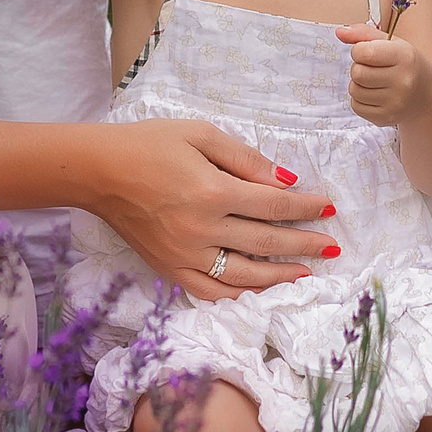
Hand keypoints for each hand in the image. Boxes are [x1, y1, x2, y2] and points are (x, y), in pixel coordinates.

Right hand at [88, 119, 335, 300]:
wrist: (99, 171)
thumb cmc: (150, 144)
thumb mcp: (201, 135)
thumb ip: (246, 159)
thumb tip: (286, 181)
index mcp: (212, 192)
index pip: (273, 206)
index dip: (306, 209)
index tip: (329, 209)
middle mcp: (201, 230)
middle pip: (266, 242)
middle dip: (304, 244)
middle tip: (332, 246)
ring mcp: (184, 256)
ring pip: (244, 277)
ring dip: (280, 276)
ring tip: (307, 274)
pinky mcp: (168, 270)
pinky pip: (210, 292)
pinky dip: (239, 296)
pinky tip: (260, 292)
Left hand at [336, 22, 431, 125]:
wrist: (425, 93)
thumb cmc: (404, 63)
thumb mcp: (390, 43)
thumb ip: (363, 34)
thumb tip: (339, 32)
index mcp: (405, 57)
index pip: (364, 52)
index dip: (359, 50)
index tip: (368, 52)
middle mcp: (403, 81)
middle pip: (357, 73)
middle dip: (359, 68)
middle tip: (372, 68)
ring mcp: (395, 103)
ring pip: (354, 91)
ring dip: (358, 84)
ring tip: (374, 81)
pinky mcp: (386, 118)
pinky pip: (356, 106)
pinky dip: (360, 99)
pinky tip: (374, 94)